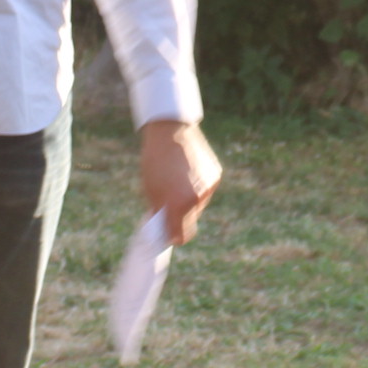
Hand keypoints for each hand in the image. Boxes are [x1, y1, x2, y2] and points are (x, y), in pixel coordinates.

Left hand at [139, 118, 222, 246]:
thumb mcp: (150, 190)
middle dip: (180, 217)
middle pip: (191, 221)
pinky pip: (205, 190)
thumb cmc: (154, 161)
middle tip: (169, 206)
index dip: (173, 236)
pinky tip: (187, 174)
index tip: (166, 232)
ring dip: (189, 201)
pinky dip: (197, 188)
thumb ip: (160, 212)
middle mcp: (198, 199)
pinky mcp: (216, 175)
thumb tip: (165, 228)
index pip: (181, 236)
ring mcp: (209, 187)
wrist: (170, 131)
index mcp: (179, 205)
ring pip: (199, 205)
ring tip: (177, 184)